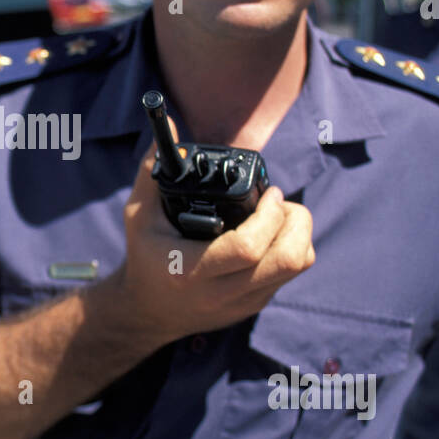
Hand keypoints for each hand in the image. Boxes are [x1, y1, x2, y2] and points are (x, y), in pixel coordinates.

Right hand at [96, 121, 315, 352]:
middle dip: (297, 221)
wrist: (148, 311)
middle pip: (288, 261)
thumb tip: (173, 128)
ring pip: (297, 266)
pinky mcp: (255, 306)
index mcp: (189, 270)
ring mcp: (242, 303)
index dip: (269, 216)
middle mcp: (220, 292)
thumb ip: (153, 170)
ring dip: (299, 233)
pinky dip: (292, 247)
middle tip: (279, 202)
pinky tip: (271, 234)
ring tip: (278, 215)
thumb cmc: (146, 255)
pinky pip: (292, 274)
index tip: (268, 192)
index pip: (248, 249)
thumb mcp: (139, 213)